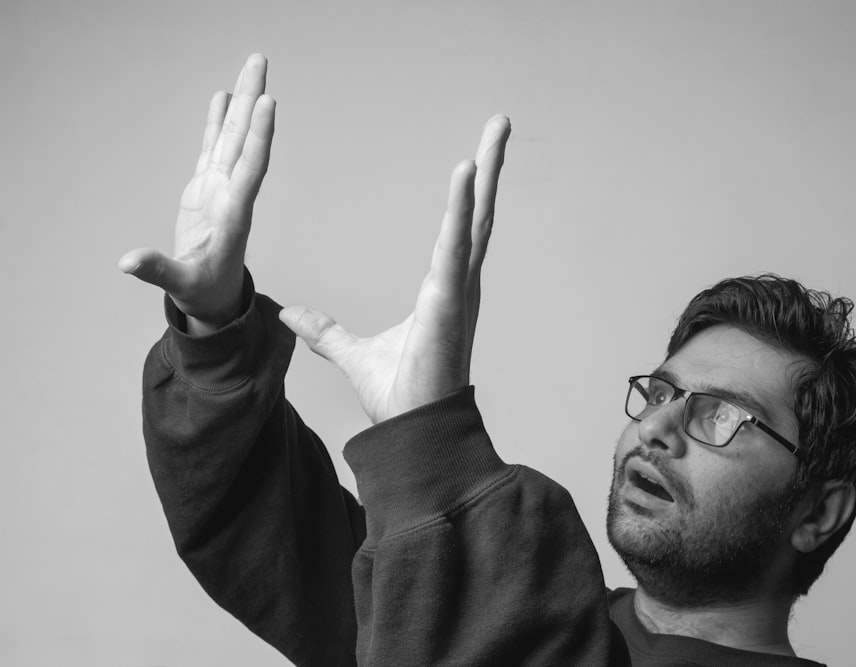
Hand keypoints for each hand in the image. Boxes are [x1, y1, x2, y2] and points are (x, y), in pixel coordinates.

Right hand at [118, 54, 274, 333]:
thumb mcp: (182, 286)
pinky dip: (219, 122)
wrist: (215, 299)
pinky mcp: (207, 189)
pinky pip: (215, 148)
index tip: (268, 103)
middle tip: (260, 60)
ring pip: (233, 137)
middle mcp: (232, 193)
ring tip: (251, 66)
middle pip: (244, 139)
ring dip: (242, 102)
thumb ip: (158, 271)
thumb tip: (128, 262)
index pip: (250, 167)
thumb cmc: (205, 293)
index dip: (259, 136)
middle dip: (253, 99)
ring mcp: (220, 188)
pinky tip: (224, 97)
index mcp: (233, 214)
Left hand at [279, 116, 510, 423]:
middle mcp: (458, 282)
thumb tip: (290, 316)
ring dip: (486, 172)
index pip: (459, 228)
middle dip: (489, 165)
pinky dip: (462, 207)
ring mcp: (458, 289)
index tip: (474, 155)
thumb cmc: (400, 396)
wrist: (412, 433)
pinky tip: (467, 171)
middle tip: (497, 122)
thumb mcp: (353, 355)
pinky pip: (455, 245)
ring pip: (476, 219)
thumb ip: (325, 333)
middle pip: (477, 212)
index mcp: (443, 288)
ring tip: (494, 130)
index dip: (469, 192)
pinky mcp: (449, 301)